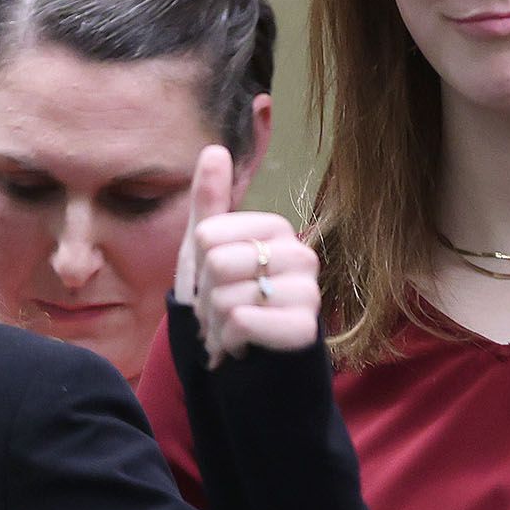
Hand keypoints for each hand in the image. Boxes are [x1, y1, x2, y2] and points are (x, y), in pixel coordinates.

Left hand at [177, 146, 319, 356]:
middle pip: (217, 265)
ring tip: (232, 331)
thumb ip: (210, 201)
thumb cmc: (229, 299)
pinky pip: (242, 321)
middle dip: (206, 298)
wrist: (250, 360)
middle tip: (222, 311)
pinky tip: (243, 346)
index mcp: (277, 229)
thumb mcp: (208, 250)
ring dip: (215, 326)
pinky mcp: (306, 329)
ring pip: (227, 297)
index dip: (199, 265)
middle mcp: (302, 254)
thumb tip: (215, 149)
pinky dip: (229, 342)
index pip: (208, 236)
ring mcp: (309, 292)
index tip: (216, 282)